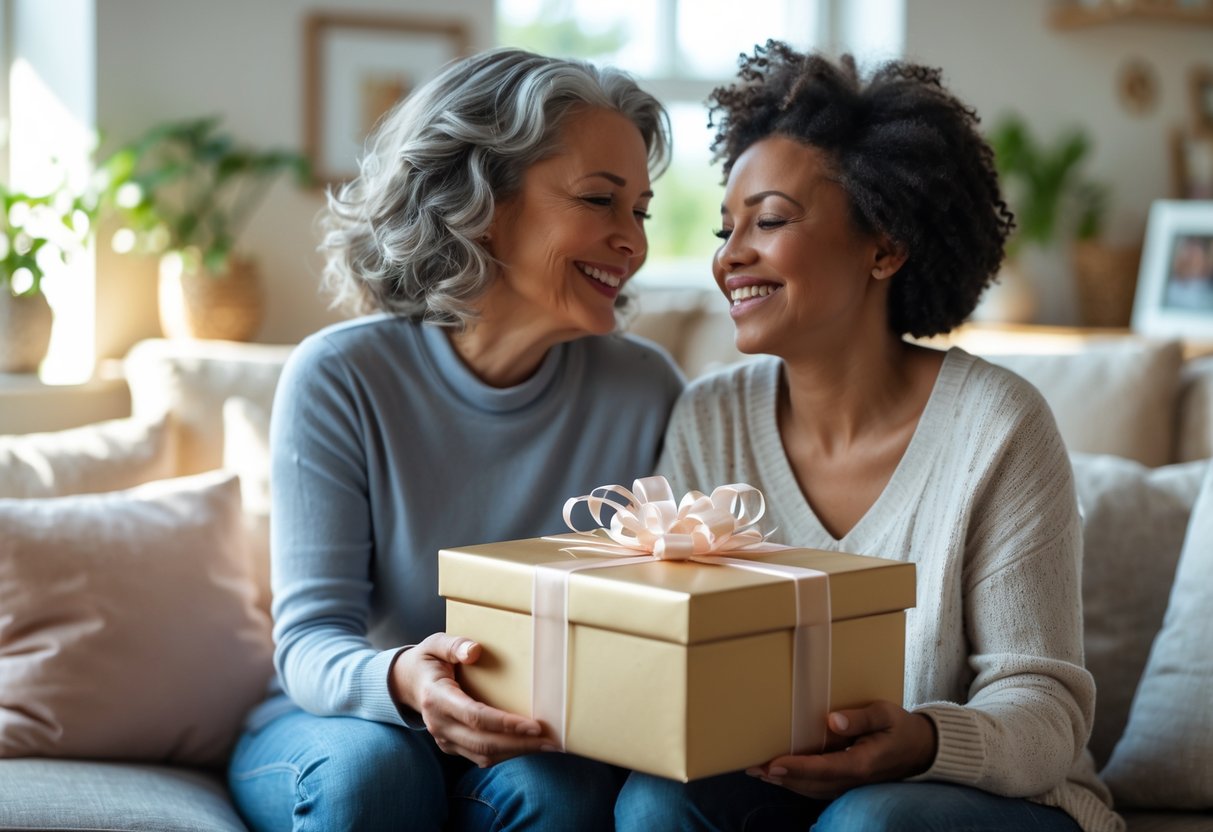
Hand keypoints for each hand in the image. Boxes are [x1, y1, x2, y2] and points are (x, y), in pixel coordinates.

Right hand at [390, 632, 547, 766]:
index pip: (475, 716)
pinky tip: (527, 745)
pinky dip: (505, 754)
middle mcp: (439, 724)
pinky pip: (480, 757)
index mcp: (436, 697)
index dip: (505, 723)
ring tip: (546, 745)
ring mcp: (444, 738)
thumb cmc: (427, 660)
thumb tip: (475, 650)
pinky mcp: (451, 746)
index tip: (534, 724)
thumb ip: (454, 645)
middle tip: (551, 740)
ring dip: (516, 752)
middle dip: (520, 744)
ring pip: (483, 755)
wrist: (406, 683)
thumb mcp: (435, 644)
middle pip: (483, 743)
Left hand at [746, 701, 936, 798]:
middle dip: (781, 777)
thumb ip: (861, 718)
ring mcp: (849, 784)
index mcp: (863, 763)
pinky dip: (796, 782)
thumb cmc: (900, 727)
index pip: (824, 768)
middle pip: (811, 783)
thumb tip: (833, 721)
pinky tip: (778, 775)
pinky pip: (817, 787)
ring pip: (811, 789)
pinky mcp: (846, 782)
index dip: (797, 768)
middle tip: (752, 767)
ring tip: (757, 771)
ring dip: (784, 782)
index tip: (773, 764)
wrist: (920, 749)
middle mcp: (853, 779)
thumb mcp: (886, 714)